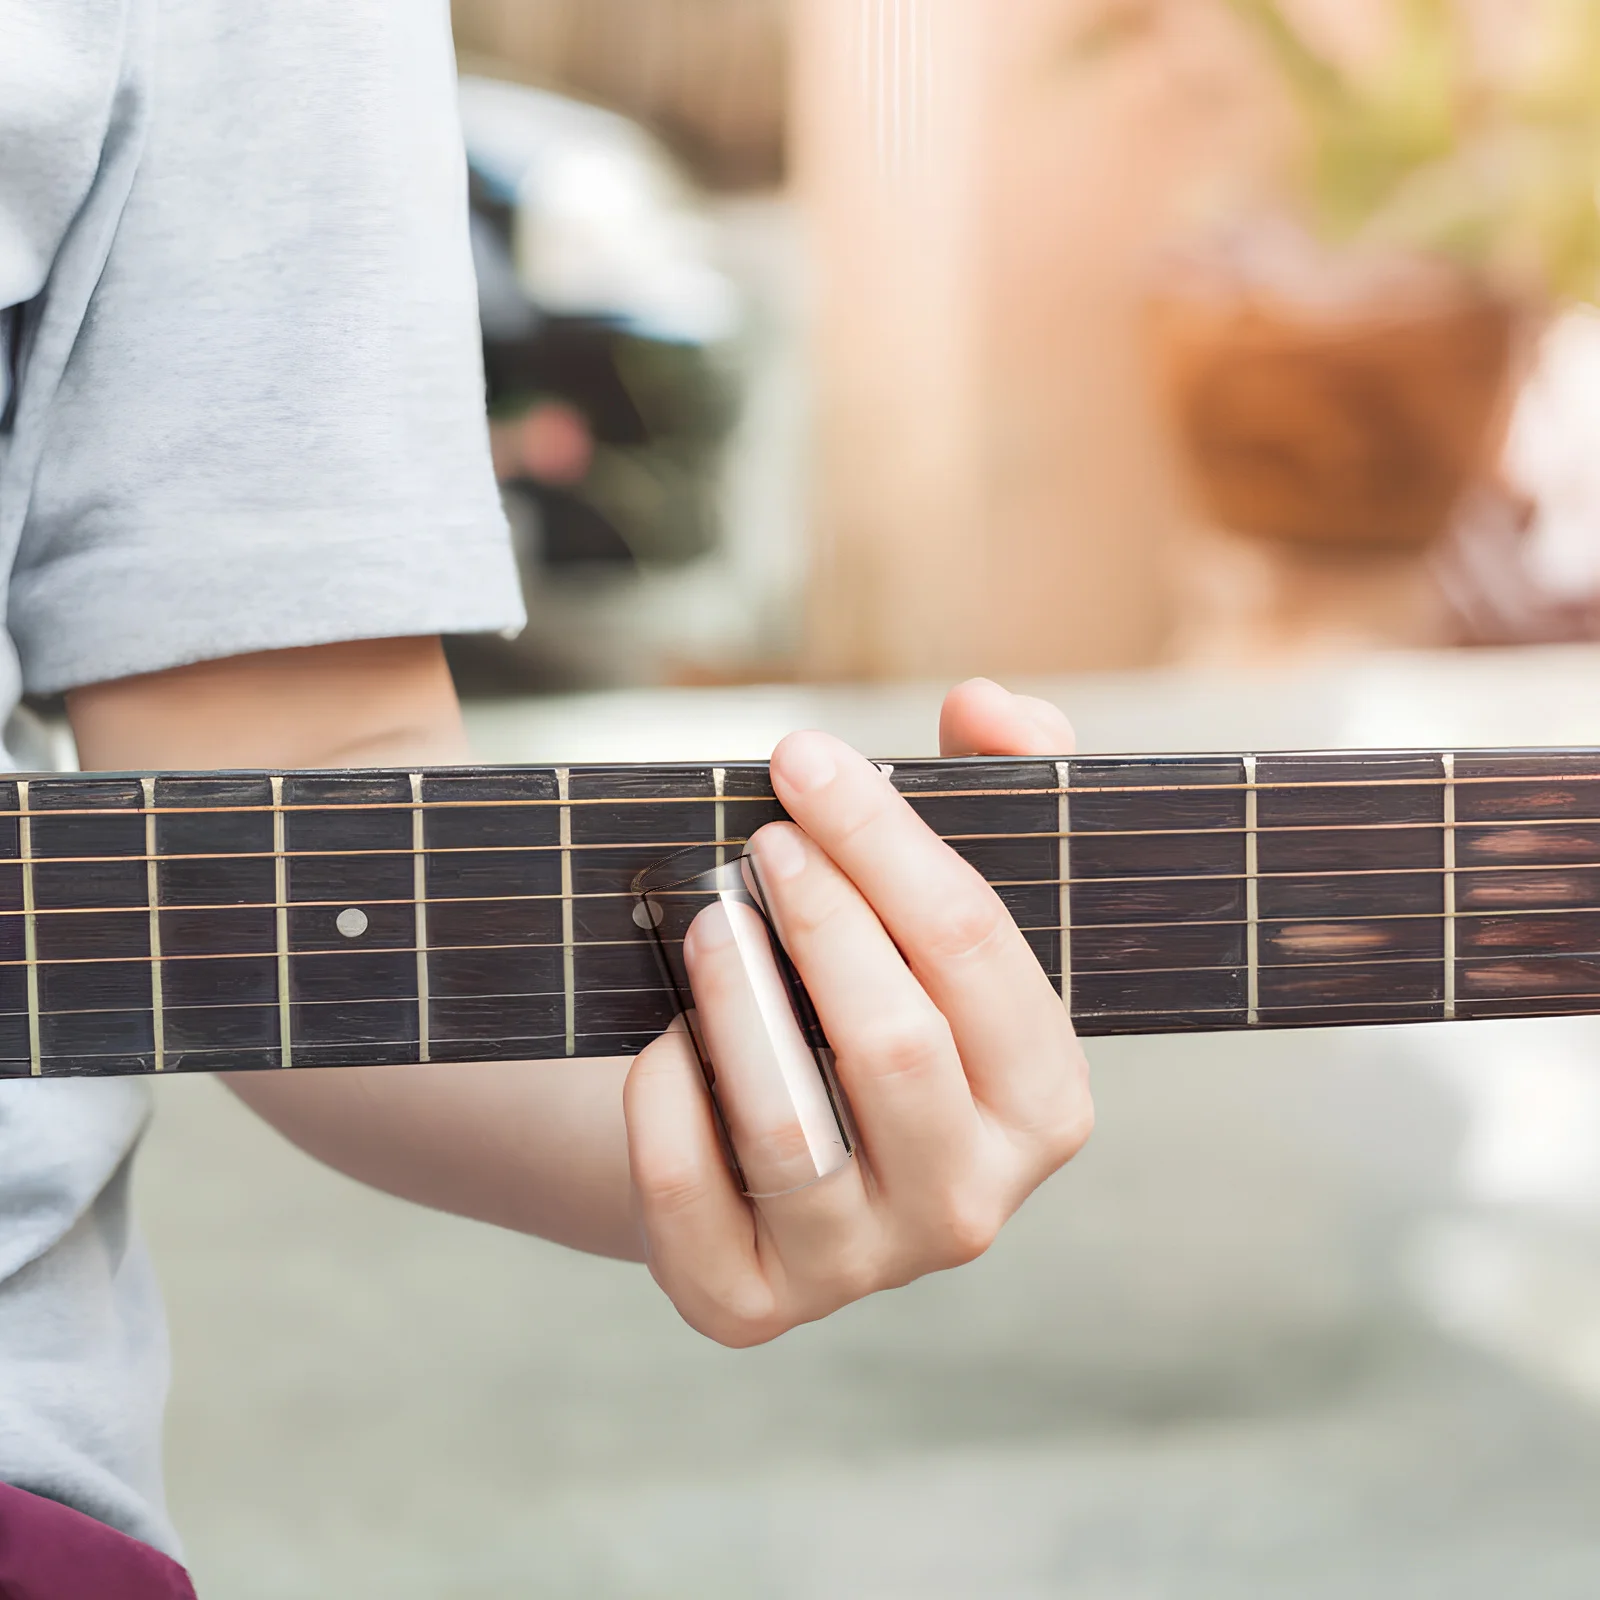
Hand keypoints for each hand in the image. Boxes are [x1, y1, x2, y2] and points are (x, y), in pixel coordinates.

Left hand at [623, 679, 1092, 1345]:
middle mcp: (970, 1206)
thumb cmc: (864, 993)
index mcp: (1045, 1104)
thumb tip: (984, 706)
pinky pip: (686, 1188)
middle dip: (819, 917)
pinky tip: (664, 1038)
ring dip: (733, 998)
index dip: (889, 841)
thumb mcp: (937, 892)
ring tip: (705, 923)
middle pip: (897, 1047)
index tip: (805, 763)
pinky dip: (664, 1094)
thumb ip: (992, 778)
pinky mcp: (743, 1302)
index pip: (979, 955)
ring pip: (790, 1126)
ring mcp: (857, 1269)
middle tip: (759, 839)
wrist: (762, 1137)